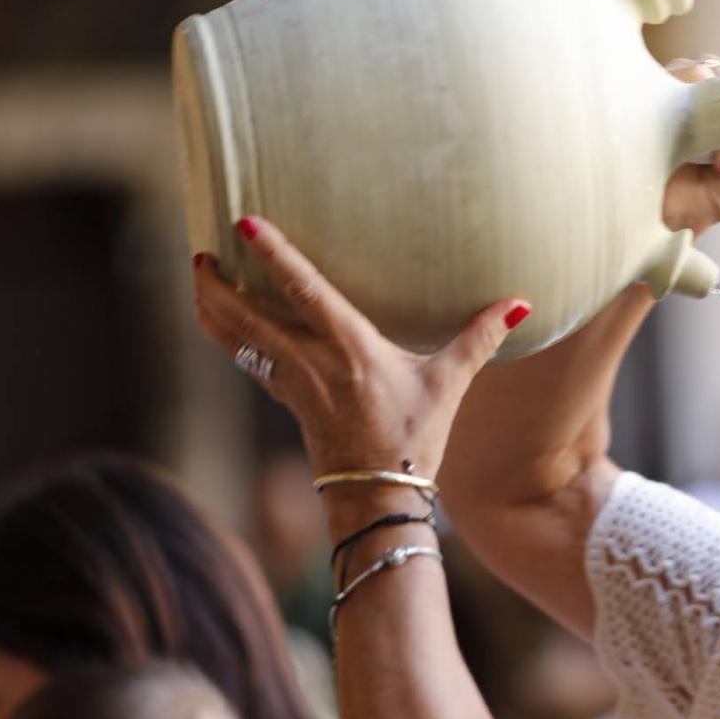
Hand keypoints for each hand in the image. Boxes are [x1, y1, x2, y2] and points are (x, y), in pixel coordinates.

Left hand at [192, 218, 530, 481]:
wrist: (380, 495)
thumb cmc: (415, 437)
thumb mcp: (450, 384)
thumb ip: (480, 339)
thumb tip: (520, 303)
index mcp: (350, 349)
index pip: (304, 291)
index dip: (274, 256)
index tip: (245, 223)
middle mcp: (312, 362)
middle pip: (246, 315)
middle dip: (216, 282)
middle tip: (201, 248)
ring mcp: (292, 382)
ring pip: (235, 337)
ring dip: (211, 304)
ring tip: (199, 272)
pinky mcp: (286, 399)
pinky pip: (245, 357)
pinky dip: (226, 333)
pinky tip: (219, 316)